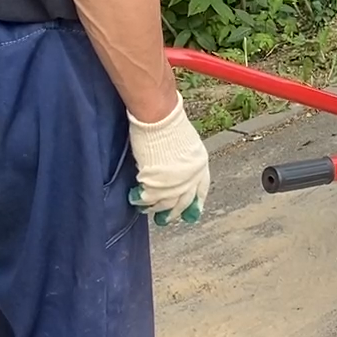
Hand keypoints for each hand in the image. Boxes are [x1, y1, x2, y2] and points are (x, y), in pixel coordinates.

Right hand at [128, 97, 211, 225]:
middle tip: (166, 219)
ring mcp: (174, 181)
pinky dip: (141, 201)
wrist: (160, 117)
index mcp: (201, 165)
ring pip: (166, 204)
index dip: (195, 202)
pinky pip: (149, 198)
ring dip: (156, 208)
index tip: (191, 213)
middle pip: (184, 202)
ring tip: (147, 209)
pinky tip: (136, 199)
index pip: (201, 190)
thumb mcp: (186, 143)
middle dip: (174, 212)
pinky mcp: (156, 182)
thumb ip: (184, 161)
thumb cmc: (169, 123)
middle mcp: (191, 176)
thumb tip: (176, 171)